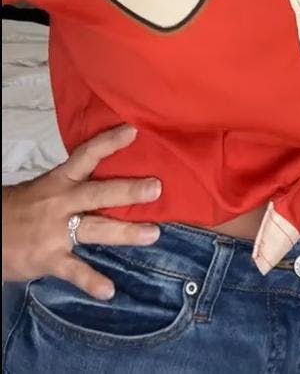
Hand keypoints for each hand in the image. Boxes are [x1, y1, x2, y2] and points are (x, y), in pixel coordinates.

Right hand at [2, 124, 161, 299]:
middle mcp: (60, 202)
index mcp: (59, 181)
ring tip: (152, 235)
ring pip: (95, 230)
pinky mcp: (48, 258)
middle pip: (98, 193)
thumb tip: (109, 177)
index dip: (109, 142)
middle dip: (128, 191)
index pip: (86, 155)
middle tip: (156, 188)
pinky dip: (91, 281)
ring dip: (125, 233)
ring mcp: (55, 231)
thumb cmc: (19, 209)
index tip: (133, 131)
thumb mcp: (45, 188)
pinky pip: (74, 271)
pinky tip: (109, 291)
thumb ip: (74, 185)